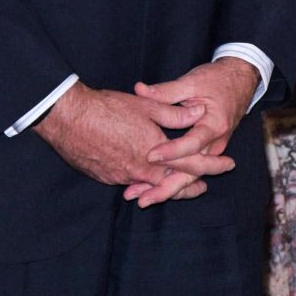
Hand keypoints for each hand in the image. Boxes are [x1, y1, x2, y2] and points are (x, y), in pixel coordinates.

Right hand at [36, 82, 209, 194]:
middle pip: (174, 184)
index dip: (212, 165)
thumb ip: (176, 113)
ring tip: (174, 188)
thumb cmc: (107, 108)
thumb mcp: (147, 106)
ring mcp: (122, 177)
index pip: (192, 164)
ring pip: (150, 186)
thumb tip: (199, 112)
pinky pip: (129, 183)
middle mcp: (142, 170)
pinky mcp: (106, 177)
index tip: (227, 165)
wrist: (69, 118)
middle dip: (190, 187)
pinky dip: (141, 183)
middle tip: (202, 188)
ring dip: (165, 187)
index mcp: (157, 152)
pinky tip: (143, 180)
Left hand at [128, 56, 257, 207]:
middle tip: (142, 198)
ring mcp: (212, 150)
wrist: (239, 81)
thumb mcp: (191, 82)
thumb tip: (139, 90)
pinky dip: (172, 182)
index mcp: (214, 125)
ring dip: (167, 189)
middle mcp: (216, 143)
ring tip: (141, 199)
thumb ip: (165, 91)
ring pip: (190, 176)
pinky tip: (151, 189)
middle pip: (193, 172)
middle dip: (167, 187)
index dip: (172, 151)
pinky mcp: (206, 152)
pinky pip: (190, 172)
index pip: (192, 143)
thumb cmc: (216, 80)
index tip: (150, 155)